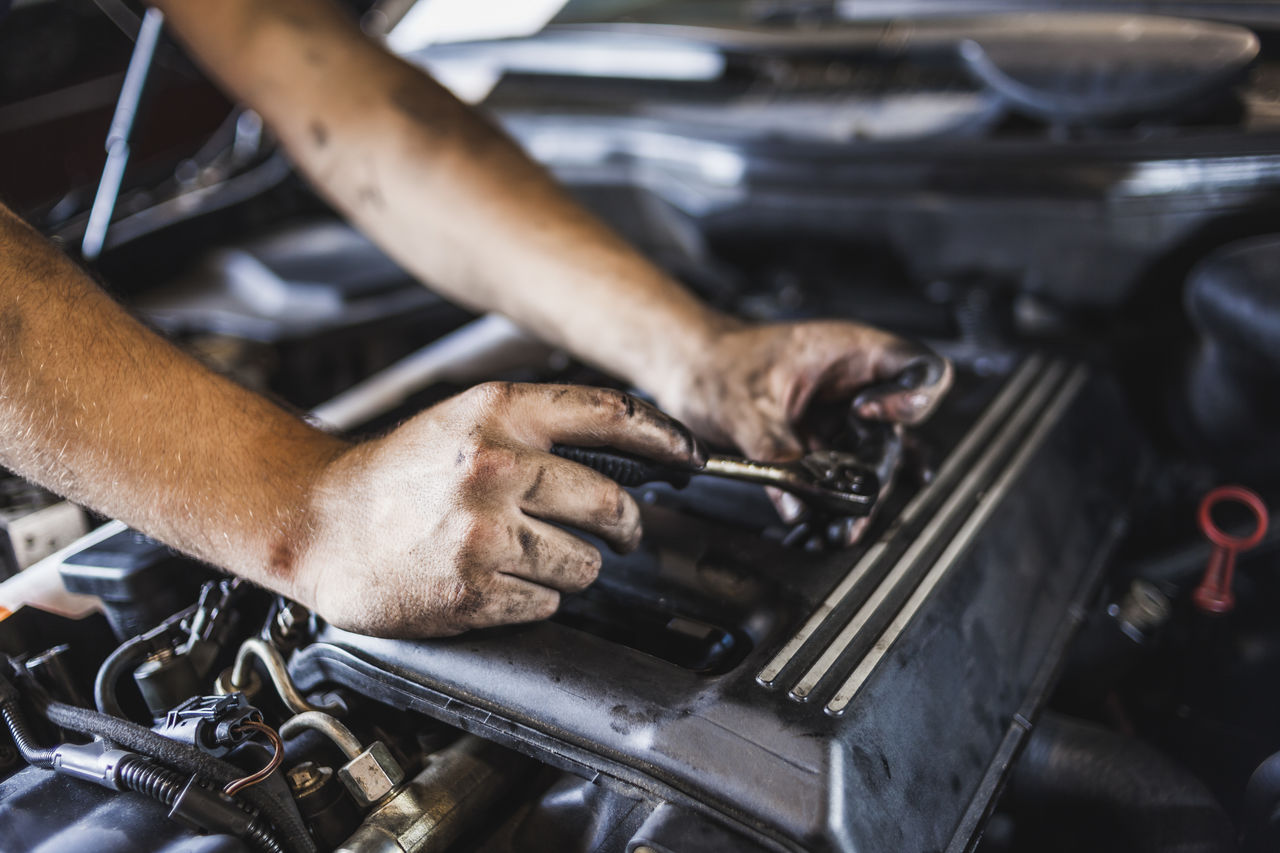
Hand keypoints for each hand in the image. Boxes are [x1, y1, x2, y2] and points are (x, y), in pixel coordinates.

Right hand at [293, 382, 702, 637]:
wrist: (322, 522)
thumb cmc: (398, 474)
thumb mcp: (466, 418)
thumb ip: (540, 426)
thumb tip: (631, 452)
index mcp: (497, 413)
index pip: (611, 416)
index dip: (665, 439)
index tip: (690, 457)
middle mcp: (495, 466)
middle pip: (612, 503)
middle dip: (625, 525)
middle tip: (618, 531)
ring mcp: (484, 532)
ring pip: (586, 562)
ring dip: (575, 566)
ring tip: (529, 553)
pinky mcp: (473, 589)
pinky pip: (548, 602)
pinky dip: (535, 597)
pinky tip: (496, 577)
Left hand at [660, 320, 952, 535]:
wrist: (687, 372)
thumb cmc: (716, 363)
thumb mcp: (744, 405)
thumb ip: (774, 450)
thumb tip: (799, 502)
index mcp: (851, 351)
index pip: (921, 369)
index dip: (911, 398)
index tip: (869, 416)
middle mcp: (857, 384)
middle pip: (896, 431)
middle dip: (876, 473)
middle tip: (851, 507)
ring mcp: (843, 415)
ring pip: (872, 460)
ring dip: (859, 496)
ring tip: (842, 531)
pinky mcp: (825, 442)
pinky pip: (843, 473)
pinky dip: (837, 499)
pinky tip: (836, 525)